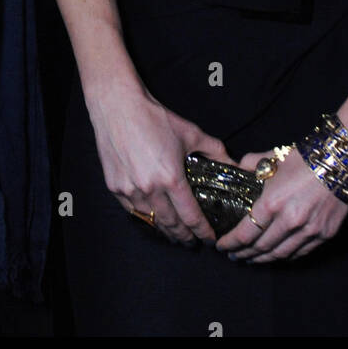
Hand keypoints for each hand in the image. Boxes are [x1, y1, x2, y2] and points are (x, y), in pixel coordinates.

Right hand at [87, 89, 229, 245]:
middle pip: (171, 225)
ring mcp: (130, 190)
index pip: (191, 216)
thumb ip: (214, 149)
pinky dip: (146, 218)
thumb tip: (232, 162)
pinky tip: (153, 218)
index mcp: (171, 178)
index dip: (202, 232)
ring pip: (151, 221)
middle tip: (192, 241)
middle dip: (184, 237)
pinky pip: (134, 211)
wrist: (118, 107)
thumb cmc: (154, 118)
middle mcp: (150, 189)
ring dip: (165, 230)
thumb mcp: (190, 132)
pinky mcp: (115, 187)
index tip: (209, 239)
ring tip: (175, 233)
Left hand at [216, 148, 347, 262]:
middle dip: (244, 254)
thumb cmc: (304, 158)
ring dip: (263, 259)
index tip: (222, 246)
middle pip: (261, 248)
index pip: (245, 233)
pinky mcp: (324, 234)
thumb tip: (236, 168)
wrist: (339, 160)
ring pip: (281, 254)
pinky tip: (277, 255)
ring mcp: (309, 230)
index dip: (231, 243)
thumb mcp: (272, 158)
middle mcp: (289, 221)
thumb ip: (250, 164)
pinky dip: (286, 256)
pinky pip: (301, 252)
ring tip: (252, 259)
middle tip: (234, 256)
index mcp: (272, 203)